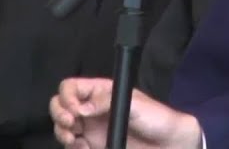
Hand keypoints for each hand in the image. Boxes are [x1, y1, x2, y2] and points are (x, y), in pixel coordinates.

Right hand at [50, 77, 201, 148]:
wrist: (169, 144)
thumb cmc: (157, 118)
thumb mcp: (135, 104)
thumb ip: (107, 103)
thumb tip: (81, 108)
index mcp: (100, 92)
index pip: (72, 87)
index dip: (67, 96)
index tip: (74, 108)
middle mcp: (91, 109)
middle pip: (61, 106)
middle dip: (59, 114)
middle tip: (71, 123)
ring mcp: (91, 129)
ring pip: (63, 127)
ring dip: (62, 132)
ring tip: (74, 138)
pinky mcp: (94, 146)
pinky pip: (74, 145)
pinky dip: (73, 147)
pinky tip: (83, 147)